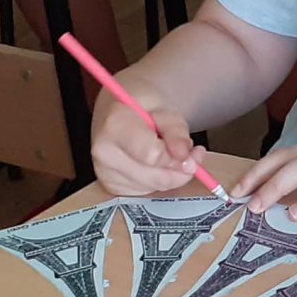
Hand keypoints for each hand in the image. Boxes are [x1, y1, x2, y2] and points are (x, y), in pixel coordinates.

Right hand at [88, 89, 206, 197]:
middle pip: (156, 177)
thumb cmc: (140, 105)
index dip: (176, 156)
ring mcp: (105, 172)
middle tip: (192, 153)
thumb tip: (185, 159)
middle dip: (180, 168)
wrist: (118, 109)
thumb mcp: (165, 109)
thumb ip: (177, 132)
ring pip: (154, 187)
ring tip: (172, 153)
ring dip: (171, 174)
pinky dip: (158, 179)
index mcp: (115, 126)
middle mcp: (105, 152)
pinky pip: (146, 191)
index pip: (152, 156)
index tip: (188, 148)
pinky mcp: (111, 185)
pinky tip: (156, 163)